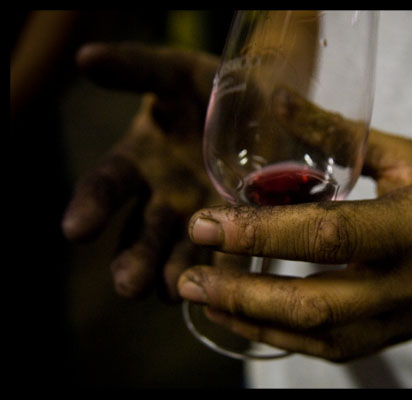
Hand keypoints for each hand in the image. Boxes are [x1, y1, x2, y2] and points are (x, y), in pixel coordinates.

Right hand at [61, 43, 219, 299]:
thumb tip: (86, 57)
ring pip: (183, 254)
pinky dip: (230, 274)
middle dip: (135, 259)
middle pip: (143, 234)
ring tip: (172, 291)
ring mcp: (204, 217)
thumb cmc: (212, 87)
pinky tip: (229, 289)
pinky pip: (235, 255)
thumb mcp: (177, 71)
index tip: (75, 230)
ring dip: (176, 275)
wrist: (269, 100)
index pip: (105, 188)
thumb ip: (137, 69)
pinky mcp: (243, 228)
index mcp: (138, 161)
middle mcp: (164, 198)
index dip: (90, 207)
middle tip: (129, 285)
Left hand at [177, 126, 411, 361]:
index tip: (208, 222)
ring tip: (205, 297)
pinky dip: (286, 337)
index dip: (261, 233)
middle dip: (242, 293)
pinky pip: (336, 349)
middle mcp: (411, 281)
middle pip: (315, 304)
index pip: (328, 236)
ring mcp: (407, 316)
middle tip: (189, 272)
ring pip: (319, 337)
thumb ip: (340, 136)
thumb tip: (274, 105)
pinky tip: (251, 317)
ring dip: (254, 322)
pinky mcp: (401, 334)